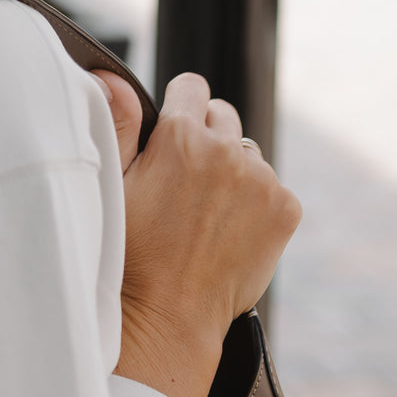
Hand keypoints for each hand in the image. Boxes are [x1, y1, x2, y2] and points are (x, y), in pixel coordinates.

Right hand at [102, 72, 301, 396]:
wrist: (167, 319)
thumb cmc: (128, 253)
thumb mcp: (111, 182)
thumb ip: (118, 121)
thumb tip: (115, 77)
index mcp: (181, 136)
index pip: (191, 85)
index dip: (176, 107)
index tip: (168, 137)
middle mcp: (227, 150)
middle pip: (222, 115)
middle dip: (204, 136)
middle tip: (182, 181)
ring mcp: (262, 180)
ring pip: (248, 152)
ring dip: (232, 169)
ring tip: (204, 210)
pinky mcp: (285, 210)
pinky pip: (273, 185)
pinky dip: (256, 200)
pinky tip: (229, 228)